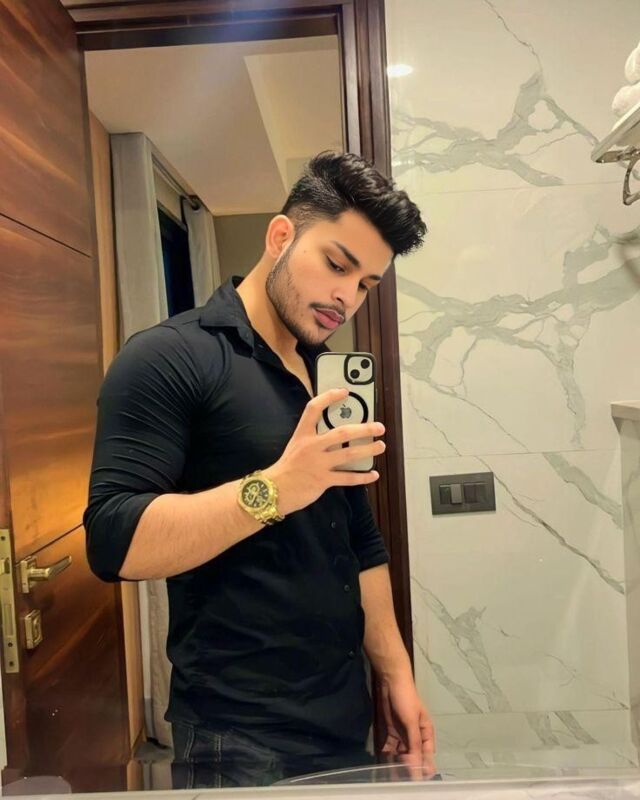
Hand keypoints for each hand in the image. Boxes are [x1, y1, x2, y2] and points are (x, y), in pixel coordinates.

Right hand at [265, 388, 384, 514]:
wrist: (273, 491)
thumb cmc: (287, 468)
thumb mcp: (296, 446)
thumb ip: (313, 439)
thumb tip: (338, 435)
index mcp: (302, 435)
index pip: (314, 409)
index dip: (329, 397)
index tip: (345, 392)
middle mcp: (311, 446)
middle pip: (341, 433)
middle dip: (364, 429)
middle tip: (379, 427)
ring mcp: (318, 464)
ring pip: (348, 454)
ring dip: (368, 450)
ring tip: (380, 446)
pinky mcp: (323, 480)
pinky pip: (347, 478)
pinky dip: (362, 477)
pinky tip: (373, 475)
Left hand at [380, 673, 435, 780]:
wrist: (390, 681)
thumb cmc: (406, 699)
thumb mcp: (412, 722)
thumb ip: (415, 745)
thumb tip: (417, 767)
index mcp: (426, 735)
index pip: (427, 758)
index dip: (422, 770)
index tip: (414, 781)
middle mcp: (415, 738)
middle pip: (414, 759)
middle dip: (408, 771)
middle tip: (400, 781)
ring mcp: (402, 736)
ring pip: (401, 756)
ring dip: (397, 766)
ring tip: (391, 778)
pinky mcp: (390, 733)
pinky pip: (390, 749)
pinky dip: (387, 757)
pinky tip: (383, 766)